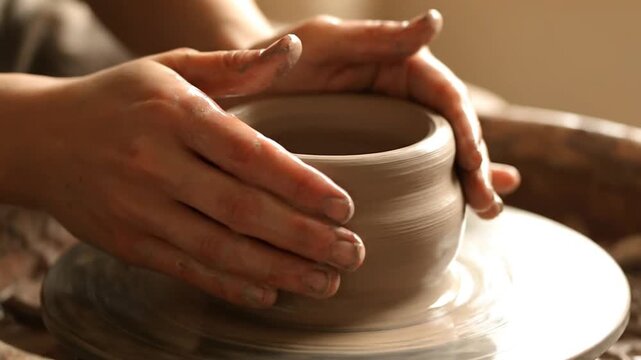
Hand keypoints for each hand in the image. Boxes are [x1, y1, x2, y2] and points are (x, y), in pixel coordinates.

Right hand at [20, 36, 364, 307]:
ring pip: (220, 248)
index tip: (344, 206)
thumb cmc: (121, 98)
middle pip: (242, 210)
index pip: (249, 154)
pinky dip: (230, 285)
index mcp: (176, 114)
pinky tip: (270, 293)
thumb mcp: (173, 67)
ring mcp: (140, 209)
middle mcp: (157, 164)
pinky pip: (186, 269)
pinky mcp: (128, 243)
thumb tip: (296, 50)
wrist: (40, 138)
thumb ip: (236, 65)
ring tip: (326, 283)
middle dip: (303, 237)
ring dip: (278, 270)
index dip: (300, 184)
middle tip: (352, 253)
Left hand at [254, 10, 520, 217]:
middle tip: (488, 205)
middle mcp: (403, 98)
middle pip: (453, 132)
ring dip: (469, 182)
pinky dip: (443, 188)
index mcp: (400, 66)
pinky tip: (466, 210)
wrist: (245, 89)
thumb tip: (436, 21)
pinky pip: (415, 170)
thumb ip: (379, 37)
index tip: (475, 165)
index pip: (446, 98)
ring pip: (441, 155)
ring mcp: (391, 129)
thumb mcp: (327, 43)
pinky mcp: (377, 154)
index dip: (467, 131)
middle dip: (475, 167)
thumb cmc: (281, 58)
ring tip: (489, 211)